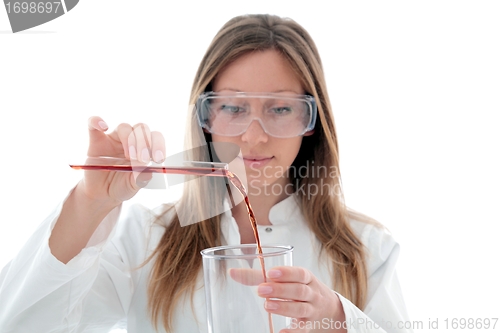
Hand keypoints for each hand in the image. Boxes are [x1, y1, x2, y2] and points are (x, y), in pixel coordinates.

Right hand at [80, 116, 165, 203]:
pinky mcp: (96, 141)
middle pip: (141, 128)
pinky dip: (97, 121)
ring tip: (129, 156)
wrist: (102, 194)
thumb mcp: (134, 185)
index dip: (159, 145)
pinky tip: (103, 127)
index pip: (155, 137)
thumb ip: (141, 178)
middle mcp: (131, 140)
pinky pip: (93, 124)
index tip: (158, 159)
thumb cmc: (122, 186)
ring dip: (129, 138)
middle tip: (142, 158)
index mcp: (145, 148)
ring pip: (124, 127)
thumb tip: (148, 170)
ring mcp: (113, 139)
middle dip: (144, 142)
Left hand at [230, 266, 346, 332]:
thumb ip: (260, 276)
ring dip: (284, 307)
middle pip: (299, 291)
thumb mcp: (286, 280)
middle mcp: (312, 293)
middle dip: (281, 290)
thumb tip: (232, 274)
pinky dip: (291, 332)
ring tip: (267, 306)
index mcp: (307, 278)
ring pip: (301, 308)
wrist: (328, 309)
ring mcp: (311, 310)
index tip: (271, 273)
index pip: (300, 273)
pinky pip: (302, 329)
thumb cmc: (300, 289)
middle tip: (261, 290)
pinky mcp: (308, 326)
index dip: (287, 273)